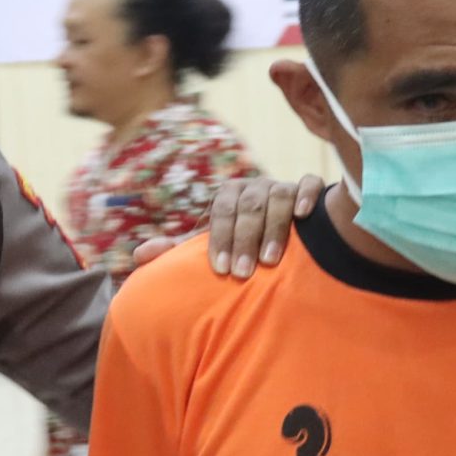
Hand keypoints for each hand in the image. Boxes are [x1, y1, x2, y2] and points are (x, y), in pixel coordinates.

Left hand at [194, 175, 325, 277]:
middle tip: (242, 272)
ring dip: (274, 228)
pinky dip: (307, 195)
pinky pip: (310, 183)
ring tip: (270, 261)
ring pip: (279, 196)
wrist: (280, 229)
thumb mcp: (215, 241)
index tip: (222, 269)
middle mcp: (256, 186)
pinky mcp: (310, 188)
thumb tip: (145, 251)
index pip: (222, 211)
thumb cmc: (240, 240)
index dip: (221, 239)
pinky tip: (303, 215)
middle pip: (250, 206)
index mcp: (230, 193)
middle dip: (244, 240)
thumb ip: (184, 246)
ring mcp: (283, 185)